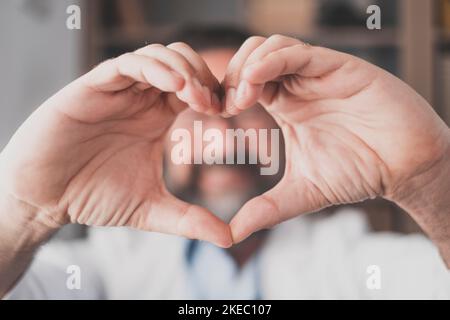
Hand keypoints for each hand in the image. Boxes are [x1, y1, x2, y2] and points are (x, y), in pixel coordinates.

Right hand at [0, 42, 231, 247]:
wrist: (45, 198)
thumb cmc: (93, 197)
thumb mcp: (150, 209)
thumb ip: (188, 220)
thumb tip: (229, 238)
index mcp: (157, 118)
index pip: (195, 88)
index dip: (215, 94)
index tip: (230, 112)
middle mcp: (140, 99)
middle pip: (182, 62)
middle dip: (204, 76)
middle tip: (214, 104)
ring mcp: (117, 91)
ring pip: (158, 56)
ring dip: (183, 69)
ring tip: (195, 95)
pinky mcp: (92, 87)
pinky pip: (126, 64)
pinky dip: (153, 68)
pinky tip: (173, 85)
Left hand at [224, 35, 449, 242]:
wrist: (404, 168)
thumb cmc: (358, 173)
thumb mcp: (302, 192)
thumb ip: (267, 209)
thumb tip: (231, 235)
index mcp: (287, 105)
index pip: (245, 82)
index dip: (224, 92)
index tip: (211, 113)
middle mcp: (300, 84)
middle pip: (251, 57)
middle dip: (230, 74)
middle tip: (223, 104)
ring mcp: (318, 74)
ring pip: (270, 46)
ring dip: (247, 66)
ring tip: (241, 97)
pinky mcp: (340, 67)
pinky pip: (299, 51)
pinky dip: (272, 60)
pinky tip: (255, 80)